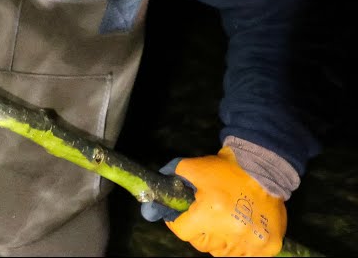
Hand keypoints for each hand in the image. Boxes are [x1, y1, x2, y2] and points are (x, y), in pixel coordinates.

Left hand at [140, 146, 285, 256]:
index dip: (178, 222)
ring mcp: (252, 241)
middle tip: (205, 217)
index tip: (182, 216)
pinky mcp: (269, 247)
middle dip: (198, 231)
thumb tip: (147, 209)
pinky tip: (238, 233)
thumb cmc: (225, 169)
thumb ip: (168, 184)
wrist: (263, 168)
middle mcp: (232, 230)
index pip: (182, 231)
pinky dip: (239, 249)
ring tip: (223, 222)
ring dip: (218, 241)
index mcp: (210, 212)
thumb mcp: (190, 168)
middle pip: (201, 244)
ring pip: (222, 253)